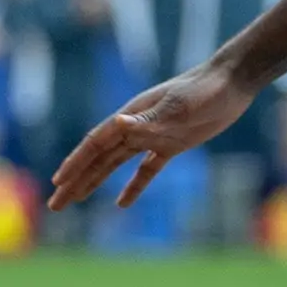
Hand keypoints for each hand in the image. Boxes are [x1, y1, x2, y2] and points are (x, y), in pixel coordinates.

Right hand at [47, 61, 256, 210]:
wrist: (231, 82)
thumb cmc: (204, 91)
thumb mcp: (177, 107)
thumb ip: (148, 120)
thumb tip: (117, 123)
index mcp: (131, 116)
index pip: (96, 144)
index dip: (76, 164)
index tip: (59, 183)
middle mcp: (135, 126)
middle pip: (97, 158)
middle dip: (75, 181)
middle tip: (55, 205)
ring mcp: (151, 136)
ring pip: (114, 164)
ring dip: (93, 182)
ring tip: (74, 200)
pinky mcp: (170, 144)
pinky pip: (145, 170)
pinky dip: (133, 187)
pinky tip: (121, 204)